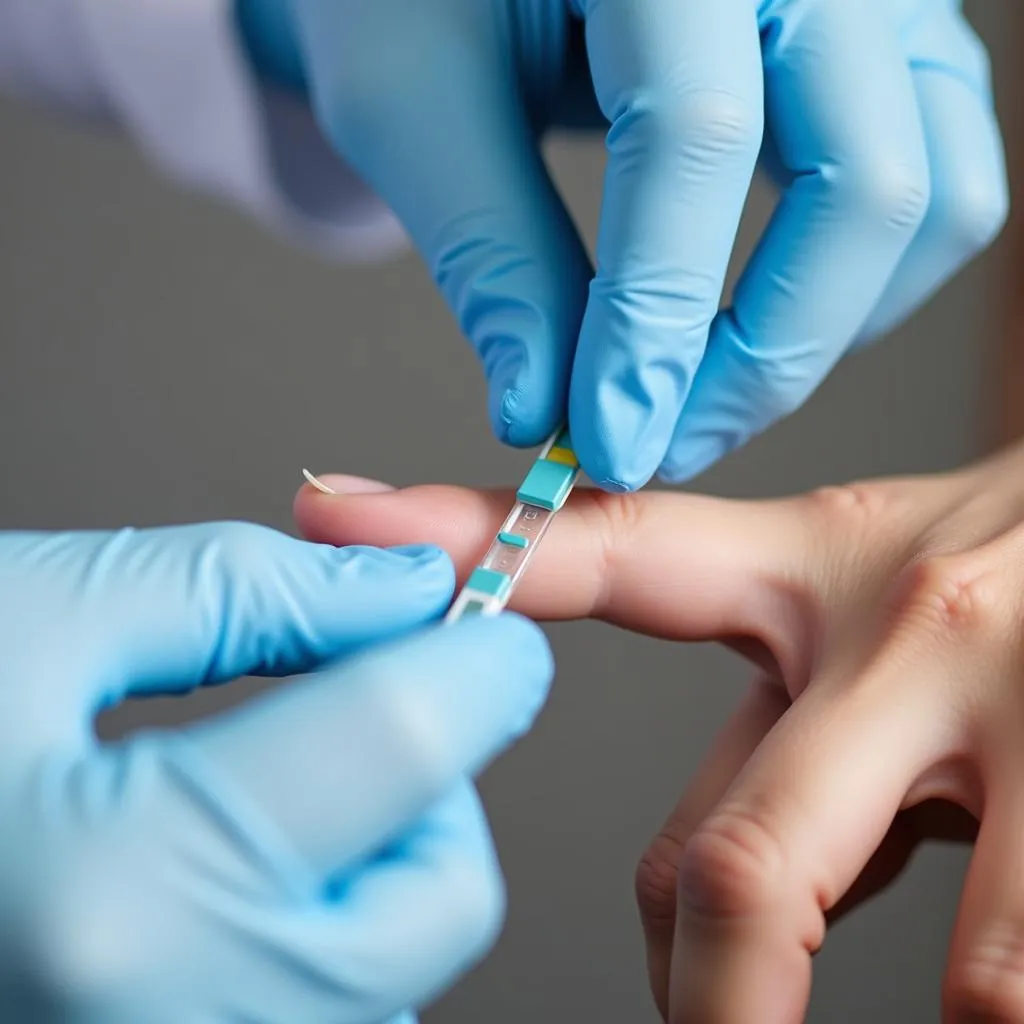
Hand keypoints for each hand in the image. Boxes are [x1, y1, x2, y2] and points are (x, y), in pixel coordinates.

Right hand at [0, 523, 550, 1022]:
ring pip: (390, 967)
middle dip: (432, 784)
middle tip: (363, 704)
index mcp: (119, 885)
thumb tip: (394, 586)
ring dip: (382, 858)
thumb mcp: (38, 614)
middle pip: (438, 896)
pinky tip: (235, 859)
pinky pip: (319, 1005)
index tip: (493, 628)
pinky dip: (322, 925)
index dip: (476, 662)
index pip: (403, 745)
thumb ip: (247, 592)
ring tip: (269, 782)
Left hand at [236, 0, 1005, 486]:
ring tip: (698, 397)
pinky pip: (938, 193)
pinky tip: (754, 334)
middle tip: (657, 444)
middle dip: (758, 360)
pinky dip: (854, 292)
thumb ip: (489, 252)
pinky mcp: (897, 56)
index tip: (605, 443)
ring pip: (928, 203)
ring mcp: (881, 4)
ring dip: (817, 336)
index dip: (654, 322)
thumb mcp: (414, 95)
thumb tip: (542, 412)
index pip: (698, 138)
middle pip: (863, 187)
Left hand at [295, 446, 1023, 1021]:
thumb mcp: (869, 591)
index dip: (464, 538)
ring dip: (799, 1008)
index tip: (329, 508)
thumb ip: (767, 719)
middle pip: (730, 863)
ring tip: (798, 1001)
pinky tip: (975, 959)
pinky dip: (960, 996)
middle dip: (703, 1002)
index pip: (608, 547)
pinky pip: (990, 969)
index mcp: (809, 567)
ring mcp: (1011, 714)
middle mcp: (899, 630)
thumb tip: (694, 898)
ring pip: (861, 942)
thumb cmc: (1005, 574)